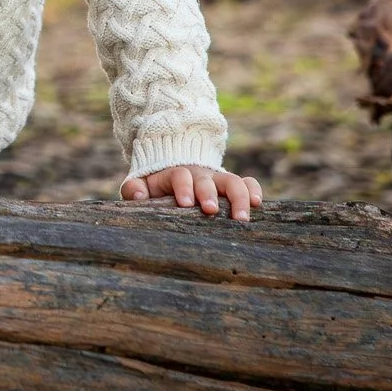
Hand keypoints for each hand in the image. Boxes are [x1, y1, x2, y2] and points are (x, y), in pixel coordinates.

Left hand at [122, 165, 261, 221]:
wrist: (171, 172)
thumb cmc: (155, 188)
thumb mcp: (140, 186)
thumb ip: (134, 189)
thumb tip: (140, 197)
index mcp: (175, 175)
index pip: (180, 176)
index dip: (183, 187)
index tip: (185, 204)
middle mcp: (199, 175)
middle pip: (208, 180)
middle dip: (210, 193)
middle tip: (211, 210)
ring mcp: (217, 180)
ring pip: (232, 181)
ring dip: (238, 197)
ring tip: (242, 218)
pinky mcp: (230, 186)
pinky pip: (247, 182)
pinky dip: (254, 189)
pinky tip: (257, 203)